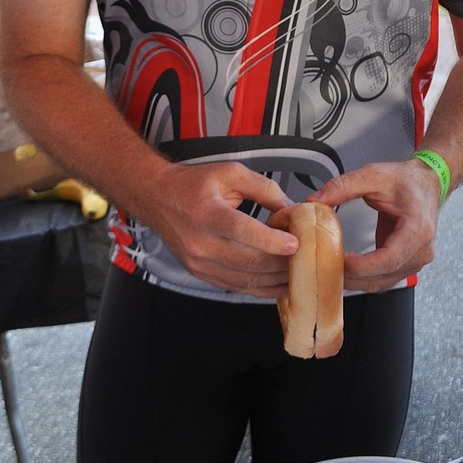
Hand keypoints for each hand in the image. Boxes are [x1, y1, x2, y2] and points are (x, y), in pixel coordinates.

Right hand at [132, 160, 296, 297]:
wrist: (157, 198)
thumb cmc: (191, 185)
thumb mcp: (229, 173)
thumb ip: (263, 187)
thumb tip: (290, 207)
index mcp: (208, 214)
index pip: (244, 231)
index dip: (273, 241)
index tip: (296, 243)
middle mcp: (201, 243)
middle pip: (249, 261)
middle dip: (282, 264)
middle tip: (305, 258)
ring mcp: (200, 263)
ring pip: (245, 280)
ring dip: (275, 280)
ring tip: (298, 274)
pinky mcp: (201, 273)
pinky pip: (236, 287)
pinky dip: (261, 289)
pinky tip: (278, 285)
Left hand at [307, 160, 441, 292]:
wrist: (426, 183)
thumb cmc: (408, 181)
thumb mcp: (373, 175)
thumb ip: (343, 187)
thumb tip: (316, 200)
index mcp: (418, 229)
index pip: (389, 258)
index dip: (361, 265)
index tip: (338, 260)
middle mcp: (420, 250)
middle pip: (382, 275)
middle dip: (351, 275)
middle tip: (323, 265)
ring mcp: (416, 261)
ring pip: (381, 283)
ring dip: (354, 280)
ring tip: (329, 268)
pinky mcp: (406, 264)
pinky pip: (382, 279)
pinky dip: (362, 278)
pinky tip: (344, 269)